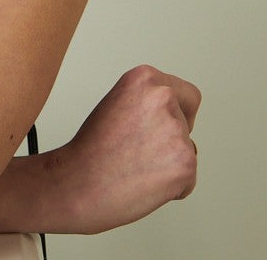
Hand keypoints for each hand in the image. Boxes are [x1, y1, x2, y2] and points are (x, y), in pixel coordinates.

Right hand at [55, 64, 200, 233]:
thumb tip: (174, 119)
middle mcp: (162, 97)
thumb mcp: (116, 104)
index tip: (164, 126)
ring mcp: (175, 130)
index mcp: (144, 78)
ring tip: (136, 166)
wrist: (78, 182)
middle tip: (141, 151)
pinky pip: (188, 179)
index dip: (179, 112)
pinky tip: (143, 182)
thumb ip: (147, 103)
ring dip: (168, 163)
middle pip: (187, 124)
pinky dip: (172, 187)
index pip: (188, 94)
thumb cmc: (91, 150)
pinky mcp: (184, 162)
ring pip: (187, 152)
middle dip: (170, 139)